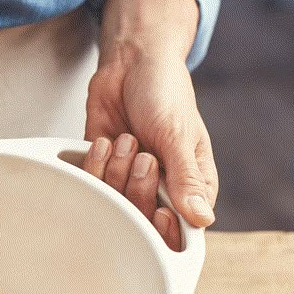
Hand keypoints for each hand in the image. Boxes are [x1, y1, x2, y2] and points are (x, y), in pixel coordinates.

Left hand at [82, 0, 217, 250]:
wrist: (131, 63)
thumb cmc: (164, 94)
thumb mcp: (177, 136)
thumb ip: (186, 178)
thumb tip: (202, 220)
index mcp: (189, 185)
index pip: (179, 228)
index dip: (165, 230)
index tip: (159, 212)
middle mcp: (158, 188)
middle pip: (141, 218)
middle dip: (137, 187)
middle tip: (143, 154)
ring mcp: (127, 180)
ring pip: (113, 202)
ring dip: (116, 169)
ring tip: (127, 138)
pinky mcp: (101, 168)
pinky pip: (90, 184)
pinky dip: (96, 162)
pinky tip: (106, 140)